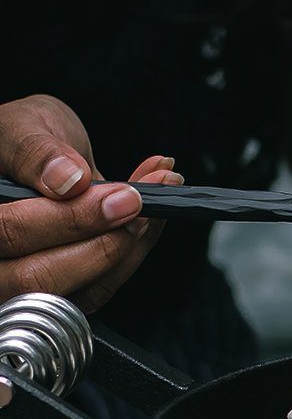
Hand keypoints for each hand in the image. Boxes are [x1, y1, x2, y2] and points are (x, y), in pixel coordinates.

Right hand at [0, 94, 179, 311]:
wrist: (44, 151)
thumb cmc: (22, 138)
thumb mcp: (23, 126)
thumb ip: (37, 152)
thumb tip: (67, 180)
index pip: (10, 233)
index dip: (68, 218)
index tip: (119, 195)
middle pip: (40, 277)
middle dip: (104, 241)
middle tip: (138, 201)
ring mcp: (26, 281)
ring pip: (79, 292)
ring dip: (129, 247)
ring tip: (151, 198)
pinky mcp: (66, 286)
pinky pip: (102, 287)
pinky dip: (136, 252)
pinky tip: (148, 216)